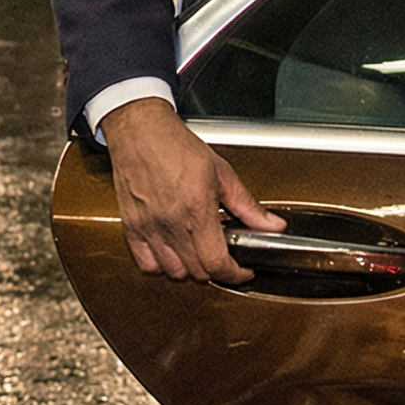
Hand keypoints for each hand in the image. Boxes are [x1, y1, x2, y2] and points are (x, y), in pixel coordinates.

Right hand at [98, 97, 279, 283]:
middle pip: (197, 272)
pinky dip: (161, 266)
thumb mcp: (221, 172)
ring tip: (197, 252)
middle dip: (216, 270)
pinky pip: (146, 264)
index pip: (216, 263)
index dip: (235, 274)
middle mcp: (171, 223)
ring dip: (190, 269)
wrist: (140, 131)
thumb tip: (272, 224)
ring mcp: (150, 227)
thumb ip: (247, 205)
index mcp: (196, 209)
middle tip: (223, 256)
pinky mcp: (132, 227)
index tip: (242, 271)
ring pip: (173, 272)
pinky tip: (171, 252)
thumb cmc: (176, 146)